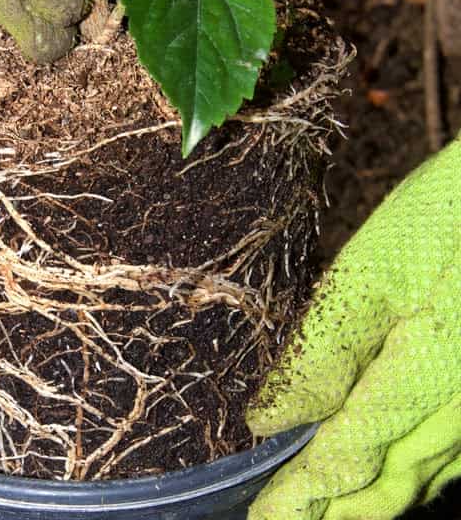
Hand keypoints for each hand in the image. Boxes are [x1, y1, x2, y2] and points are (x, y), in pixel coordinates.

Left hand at [247, 139, 460, 519]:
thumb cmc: (448, 219)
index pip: (346, 454)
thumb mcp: (373, 274)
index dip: (305, 492)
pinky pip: (457, 452)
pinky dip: (422, 475)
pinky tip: (403, 478)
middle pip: (389, 478)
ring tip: (335, 517)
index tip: (266, 518)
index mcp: (421, 378)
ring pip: (427, 473)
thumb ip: (325, 351)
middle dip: (336, 509)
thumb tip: (272, 418)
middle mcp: (458, 405)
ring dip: (378, 501)